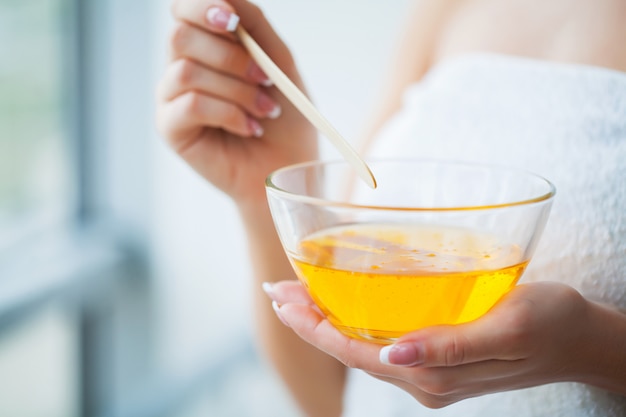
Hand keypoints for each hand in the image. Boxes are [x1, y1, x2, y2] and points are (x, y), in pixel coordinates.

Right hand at [156, 0, 317, 205]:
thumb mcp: (279, 62)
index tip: (233, 21)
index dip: (202, 7)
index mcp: (206, 46)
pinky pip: (189, 104)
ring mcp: (172, 97)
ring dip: (236, 90)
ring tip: (265, 110)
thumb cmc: (286, 118)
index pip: (183, 10)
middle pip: (180, 36)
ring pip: (187, 71)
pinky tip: (249, 128)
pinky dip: (227, 113)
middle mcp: (183, 66)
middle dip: (231, 57)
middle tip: (266, 78)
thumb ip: (254, 24)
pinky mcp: (170, 127)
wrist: (288, 167)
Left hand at [266, 280, 597, 408]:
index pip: (356, 350)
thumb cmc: (552, 323)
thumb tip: (391, 356)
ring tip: (299, 293)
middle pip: (351, 348)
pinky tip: (346, 302)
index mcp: (433, 374)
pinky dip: (356, 319)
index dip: (314, 327)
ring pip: (363, 345)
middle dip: (310, 320)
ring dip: (328, 319)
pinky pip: (383, 341)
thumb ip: (450, 347)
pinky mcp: (438, 359)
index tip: (282, 299)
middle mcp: (423, 379)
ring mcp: (429, 372)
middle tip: (277, 290)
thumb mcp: (509, 326)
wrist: (582, 340)